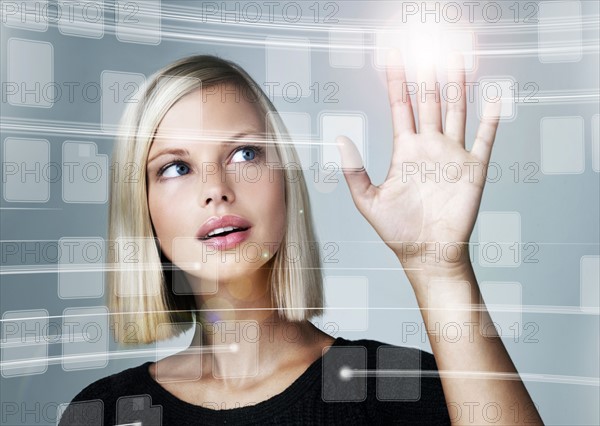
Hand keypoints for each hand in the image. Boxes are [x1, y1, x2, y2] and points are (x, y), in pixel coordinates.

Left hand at [336, 49, 500, 263]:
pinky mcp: (474, 169)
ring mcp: (452, 155)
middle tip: (427, 44)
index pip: (400, 105)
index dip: (396, 80)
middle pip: (429, 100)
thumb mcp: (368, 200)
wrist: (427, 254)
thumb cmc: (398, 231)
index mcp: (405, 150)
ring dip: (457, 85)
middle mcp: (429, 146)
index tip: (392, 56)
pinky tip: (494, 96)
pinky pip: (485, 138)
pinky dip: (491, 118)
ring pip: (456, 110)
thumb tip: (340, 138)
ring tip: (456, 58)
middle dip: (428, 73)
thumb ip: (354, 170)